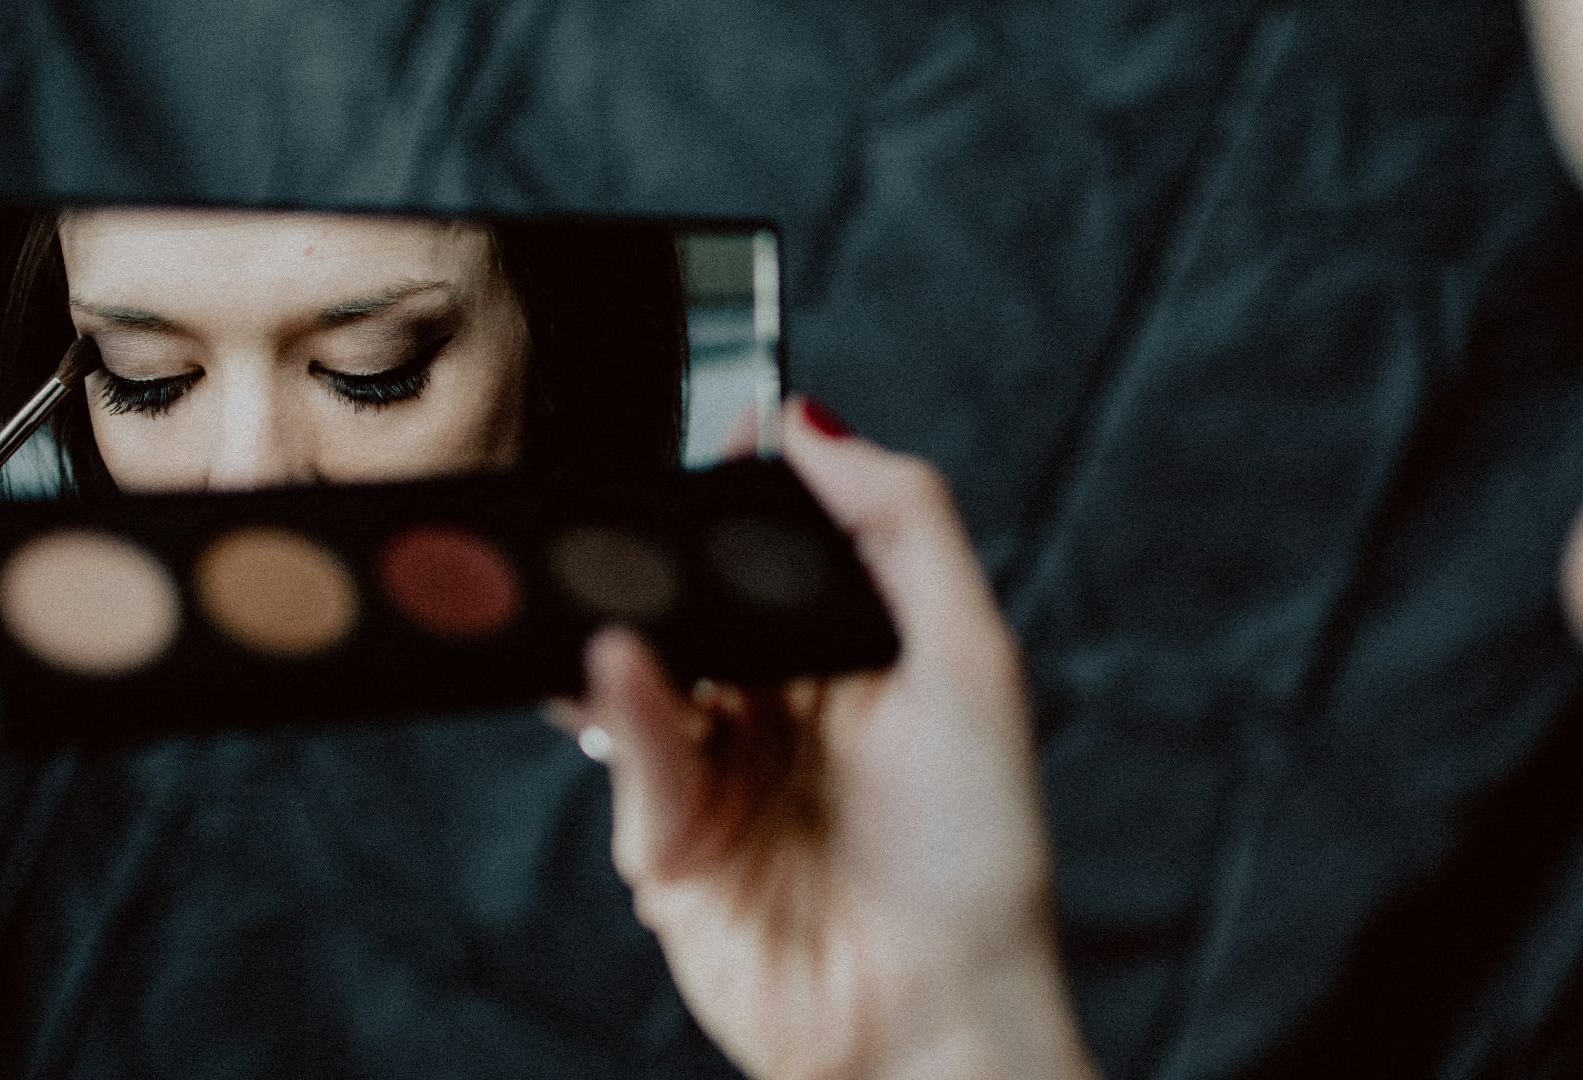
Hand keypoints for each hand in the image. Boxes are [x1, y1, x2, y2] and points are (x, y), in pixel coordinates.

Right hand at [553, 399, 1096, 1079]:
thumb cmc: (977, 853)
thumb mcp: (968, 659)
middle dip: (663, 554)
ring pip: (646, 668)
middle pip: (699, 601)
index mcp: (854, 658)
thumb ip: (902, 524)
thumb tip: (811, 421)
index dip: (742, 490)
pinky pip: (634, 749)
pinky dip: (622, 702)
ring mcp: (719, 774)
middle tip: (629, 501)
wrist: (934, 1015)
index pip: (776, 549)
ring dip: (627, 619)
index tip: (710, 427)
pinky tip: (620, 660)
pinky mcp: (668, 841)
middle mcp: (781, 709)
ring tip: (605, 575)